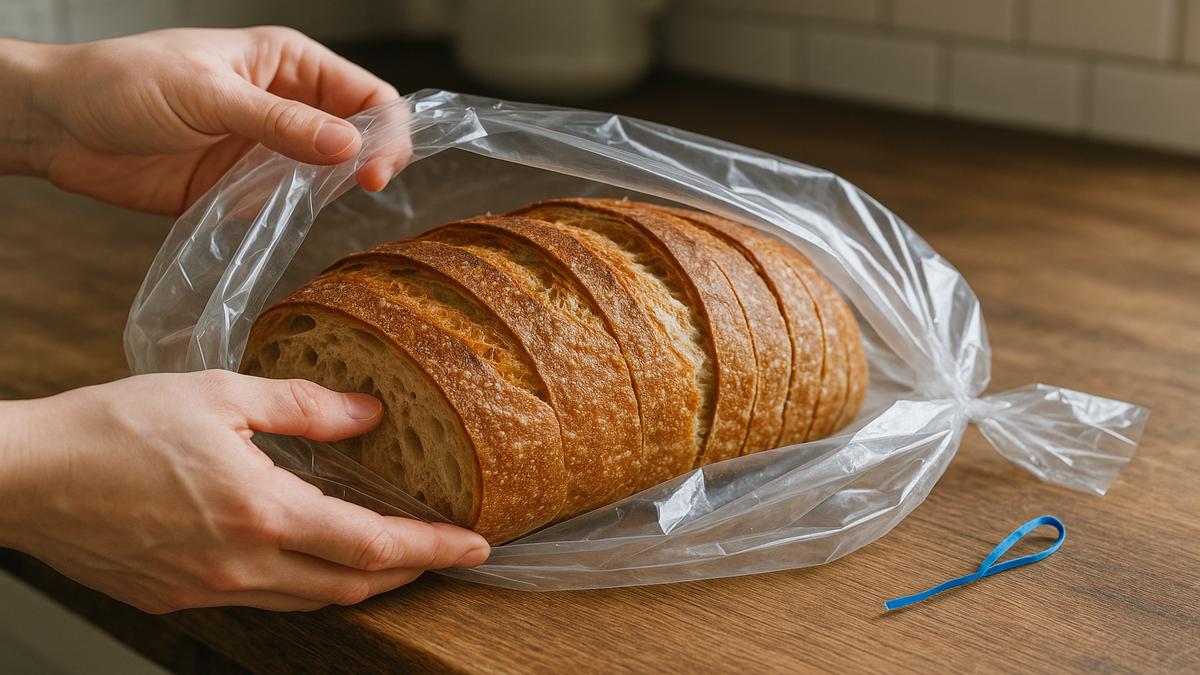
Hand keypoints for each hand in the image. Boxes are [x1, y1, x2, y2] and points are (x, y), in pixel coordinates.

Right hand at [0, 370, 488, 612]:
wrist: (26, 477)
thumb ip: (304, 407)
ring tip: (387, 556)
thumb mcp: (219, 395)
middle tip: (442, 552)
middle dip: (408, 573)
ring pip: (309, 601)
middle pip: (351, 586)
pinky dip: (302, 584)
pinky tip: (307, 556)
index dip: (432, 549)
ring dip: (357, 582)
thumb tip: (368, 413)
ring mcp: (209, 590)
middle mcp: (242, 564)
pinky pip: (262, 600)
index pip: (372, 546)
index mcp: (260, 512)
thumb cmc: (113, 428)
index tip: (475, 547)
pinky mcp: (178, 598)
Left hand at [5, 27, 407, 213]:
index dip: (384, 129)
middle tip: (364, 187)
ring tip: (312, 198)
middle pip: (358, 136)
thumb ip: (280, 124)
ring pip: (327, 174)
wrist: (59, 125)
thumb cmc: (125, 83)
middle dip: (368, 161)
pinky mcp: (244, 187)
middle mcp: (287, 105)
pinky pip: (287, 205)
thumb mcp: (209, 95)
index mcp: (288, 63)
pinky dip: (292, 215)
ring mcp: (267, 148)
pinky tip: (278, 215)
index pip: (366, 94)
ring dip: (328, 191)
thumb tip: (349, 147)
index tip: (375, 168)